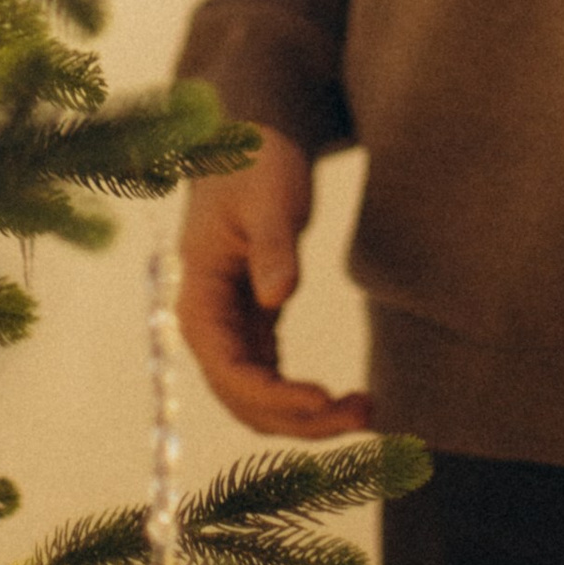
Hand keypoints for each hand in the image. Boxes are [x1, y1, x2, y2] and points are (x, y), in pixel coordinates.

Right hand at [176, 127, 372, 440]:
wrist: (251, 143)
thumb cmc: (256, 164)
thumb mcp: (269, 197)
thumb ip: (273, 247)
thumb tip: (277, 297)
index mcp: (198, 297)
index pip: (228, 369)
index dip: (273, 395)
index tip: (323, 399)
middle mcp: (207, 326)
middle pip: (243, 399)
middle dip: (299, 419)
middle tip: (362, 414)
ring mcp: (228, 331)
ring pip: (258, 401)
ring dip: (306, 420)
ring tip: (366, 411)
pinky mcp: (253, 329)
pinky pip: (273, 383)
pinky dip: (305, 402)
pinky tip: (348, 403)